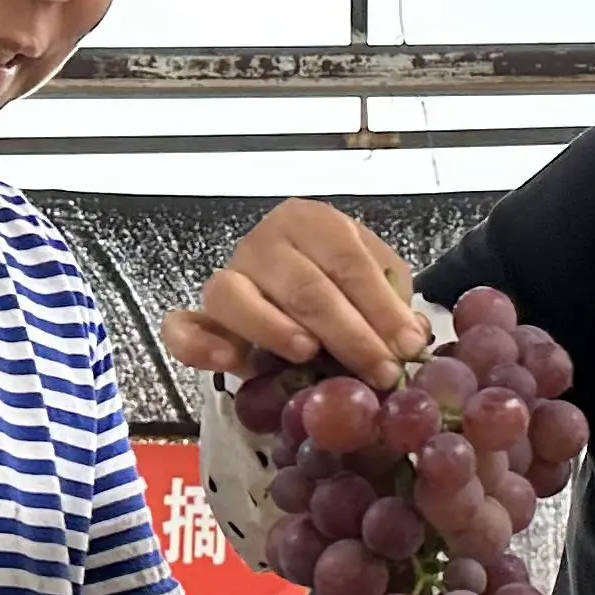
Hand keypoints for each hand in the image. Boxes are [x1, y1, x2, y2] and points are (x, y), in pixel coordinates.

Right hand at [159, 199, 427, 385]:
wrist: (294, 287)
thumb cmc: (340, 284)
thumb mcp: (375, 280)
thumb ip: (392, 304)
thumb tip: (410, 337)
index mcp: (312, 223)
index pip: (347, 262)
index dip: (379, 307)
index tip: (405, 347)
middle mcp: (264, 242)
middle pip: (304, 285)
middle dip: (347, 333)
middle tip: (378, 371)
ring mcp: (228, 277)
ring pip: (237, 297)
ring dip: (273, 328)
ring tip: (307, 354)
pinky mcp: (201, 316)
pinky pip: (184, 327)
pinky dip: (199, 346)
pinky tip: (229, 362)